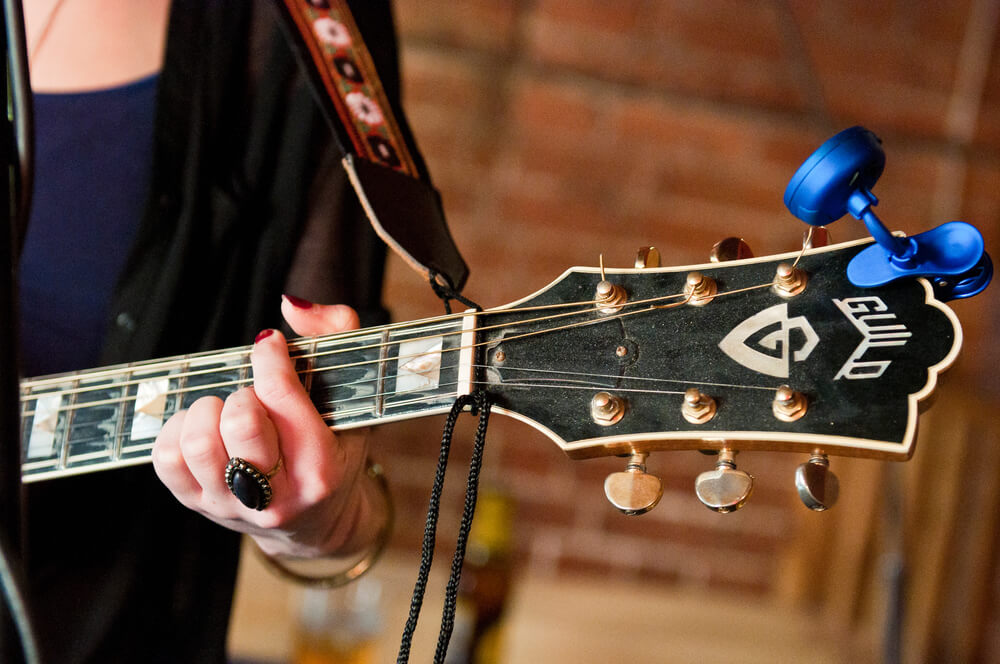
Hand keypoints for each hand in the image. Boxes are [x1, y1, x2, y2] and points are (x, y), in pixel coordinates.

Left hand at [152, 298, 382, 558]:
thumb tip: (292, 304)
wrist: (316, 524)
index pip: (283, 398)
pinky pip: (166, 460)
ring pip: (197, 444)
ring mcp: (234, 505)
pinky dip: (178, 429)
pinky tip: (204, 424)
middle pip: (239, 423)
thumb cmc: (336, 450)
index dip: (270, 357)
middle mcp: (279, 496)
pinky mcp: (200, 506)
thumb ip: (336, 340)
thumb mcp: (355, 402)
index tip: (269, 344)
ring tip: (226, 408)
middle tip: (253, 394)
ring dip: (207, 410)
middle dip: (242, 392)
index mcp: (322, 468)